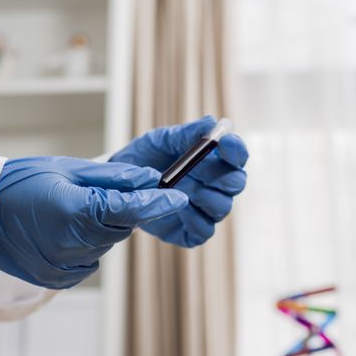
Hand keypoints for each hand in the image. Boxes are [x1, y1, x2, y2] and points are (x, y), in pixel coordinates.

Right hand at [0, 157, 188, 288]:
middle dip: (119, 211)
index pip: (131, 210)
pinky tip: (61, 231)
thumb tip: (148, 179)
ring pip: (104, 245)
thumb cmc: (17, 183)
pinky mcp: (57, 279)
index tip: (177, 197)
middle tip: (97, 194)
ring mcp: (64, 267)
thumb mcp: (66, 169)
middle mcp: (73, 246)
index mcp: (76, 213)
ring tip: (69, 211)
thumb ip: (112, 178)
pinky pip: (87, 261)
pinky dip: (84, 246)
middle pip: (120, 229)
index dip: (156, 203)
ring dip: (100, 228)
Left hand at [109, 115, 247, 246]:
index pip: (237, 155)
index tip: (225, 142)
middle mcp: (215, 186)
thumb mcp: (161, 140)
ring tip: (183, 189)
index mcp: (214, 160)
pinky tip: (176, 207)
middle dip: (223, 176)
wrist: (118, 185)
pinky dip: (194, 220)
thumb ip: (186, 133)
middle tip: (199, 170)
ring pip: (222, 208)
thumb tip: (211, 123)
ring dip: (205, 198)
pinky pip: (205, 231)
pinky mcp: (190, 232)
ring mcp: (204, 210)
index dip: (236, 149)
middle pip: (236, 183)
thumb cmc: (145, 159)